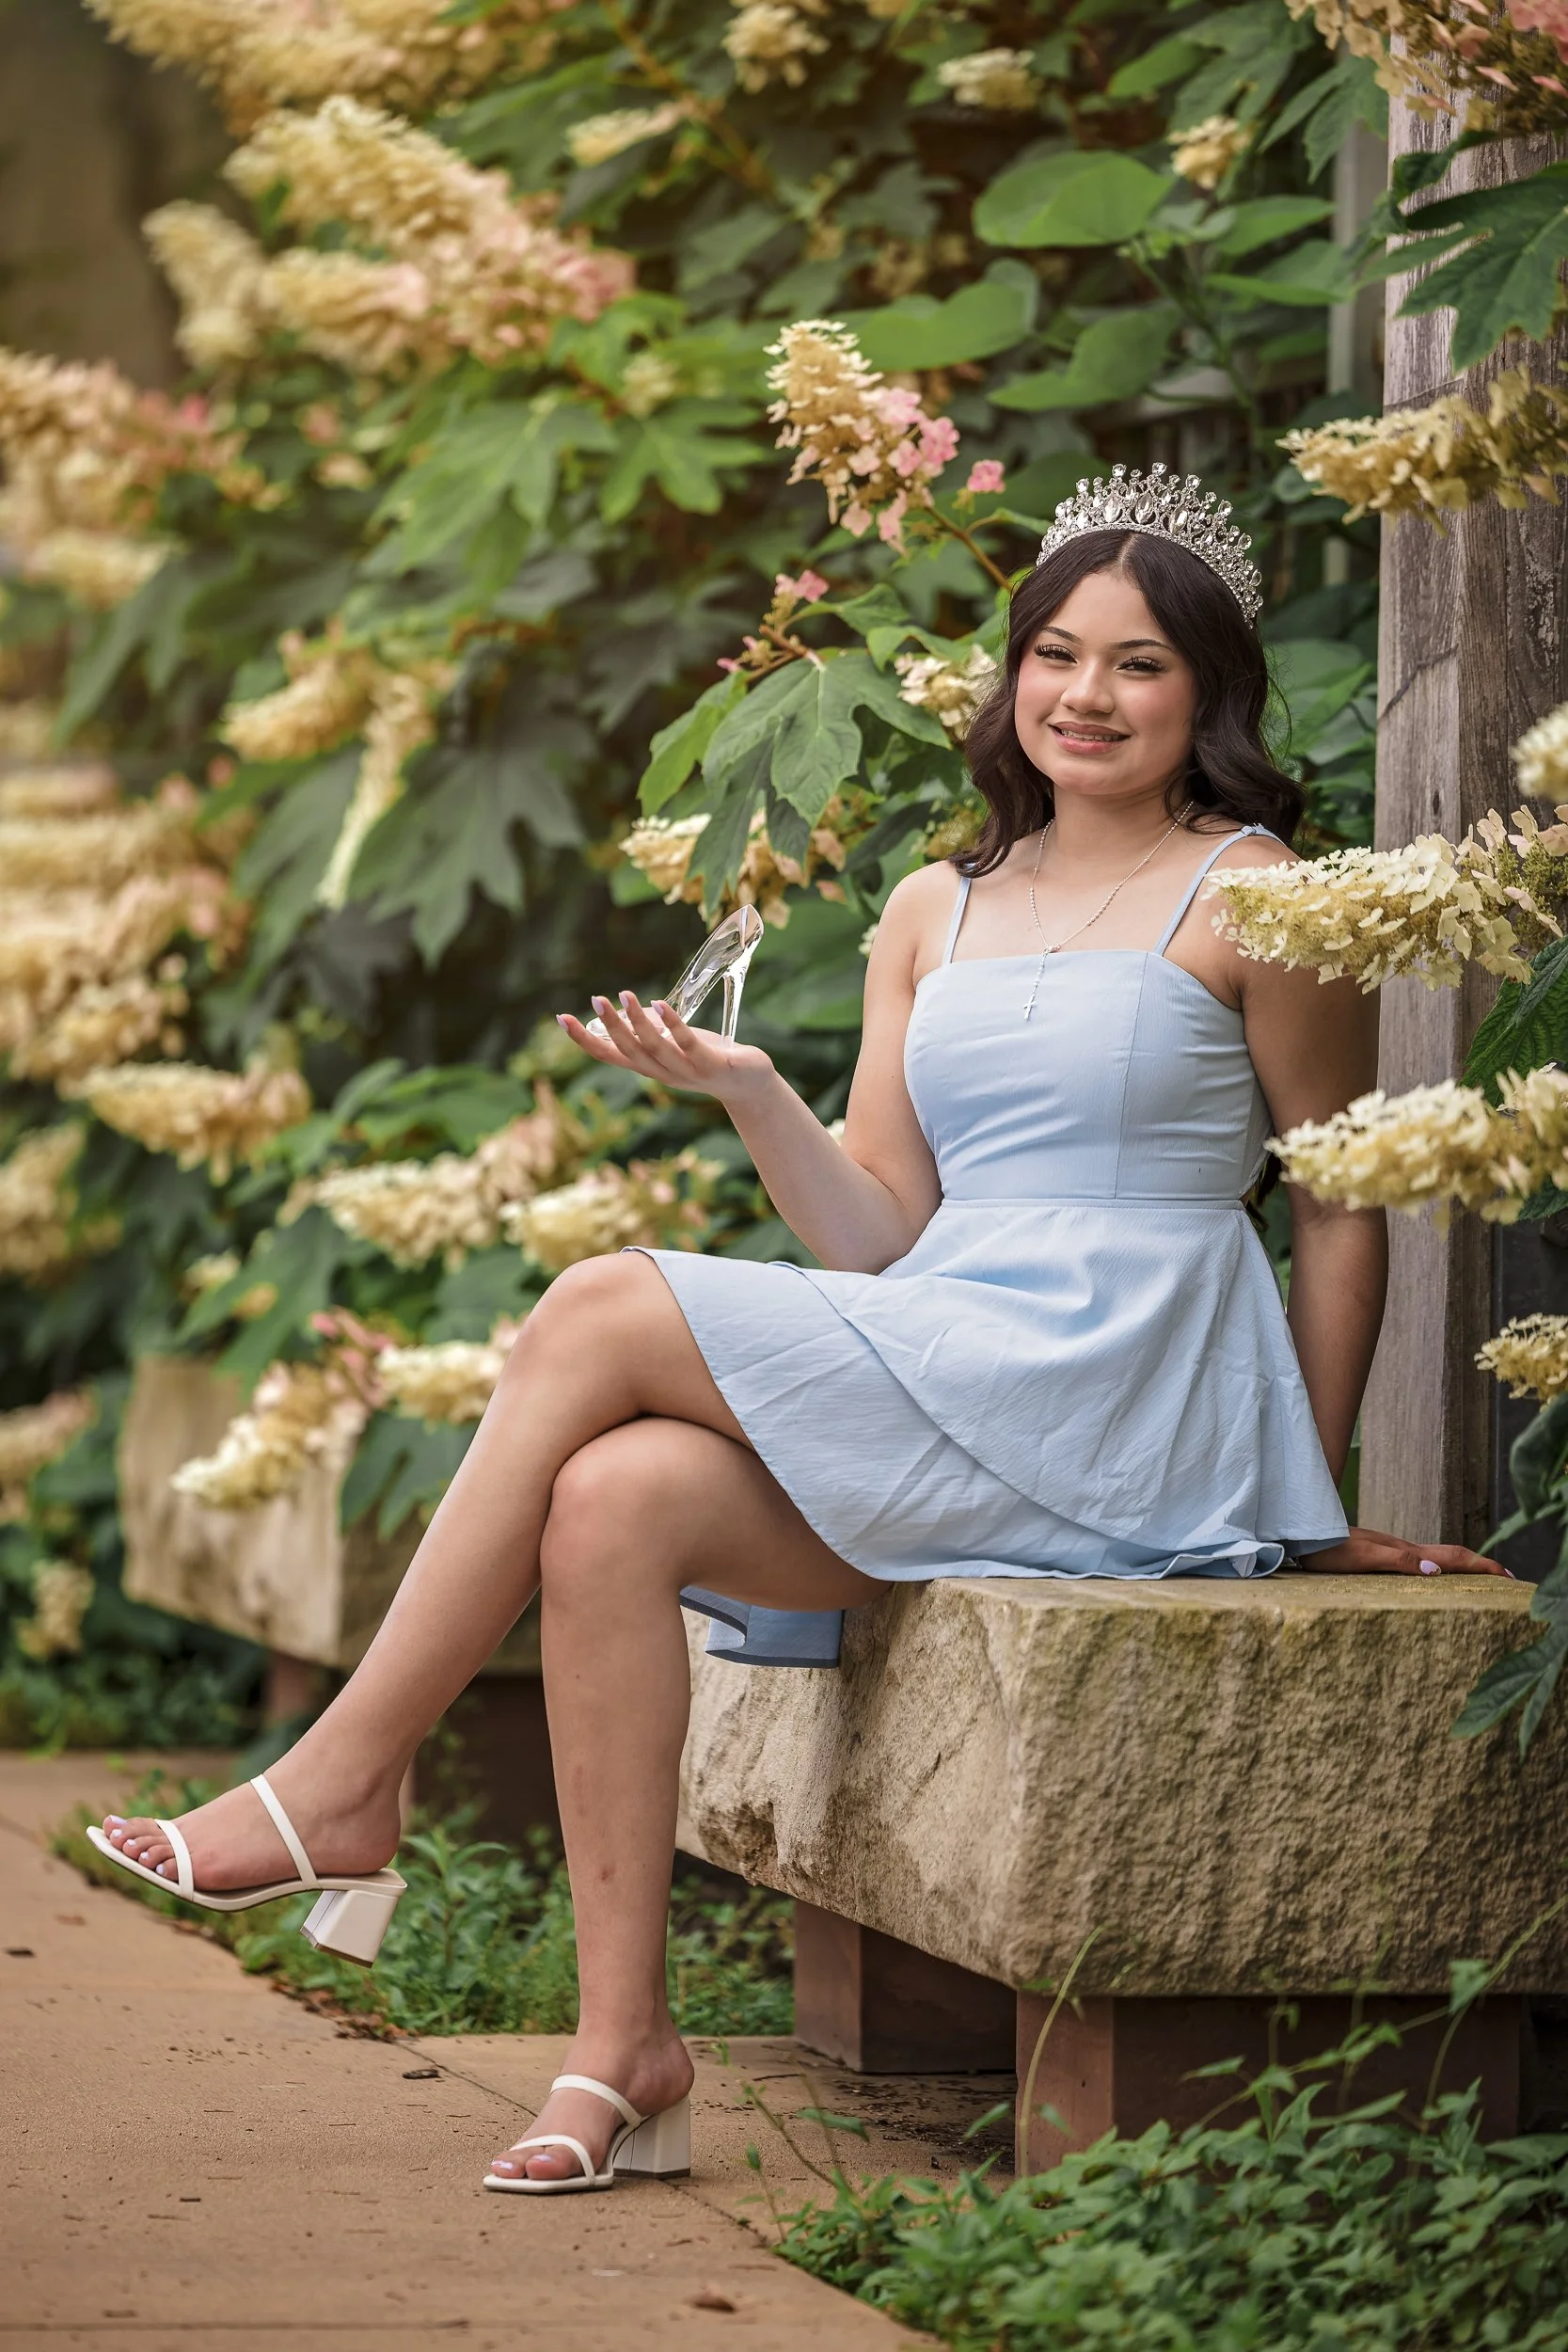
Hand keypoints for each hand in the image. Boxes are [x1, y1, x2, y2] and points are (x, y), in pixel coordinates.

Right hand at [556, 991, 776, 1109]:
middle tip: (596, 999)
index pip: (609, 1055)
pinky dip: (673, 1026)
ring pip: (655, 1049)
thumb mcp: (676, 1043)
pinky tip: (661, 1005)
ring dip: (637, 1022)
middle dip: (610, 1026)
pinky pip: (688, 1046)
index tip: (562, 1018)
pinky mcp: (712, 1065)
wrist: (750, 1084)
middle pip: (628, 1052)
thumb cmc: (710, 1058)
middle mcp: (663, 1073)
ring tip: (624, 995)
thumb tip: (627, 1009)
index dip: (584, 1039)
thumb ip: (652, 1030)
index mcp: (650, 1067)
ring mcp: (687, 1072)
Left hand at [1299, 1526, 1512, 1577]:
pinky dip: (1440, 1568)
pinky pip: (1421, 1561)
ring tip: (1481, 1578)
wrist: (1300, 1534)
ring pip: (1437, 1557)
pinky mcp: (1379, 1555)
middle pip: (1450, 1554)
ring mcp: (1392, 1550)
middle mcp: (1403, 1549)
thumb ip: (1399, 1561)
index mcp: (1406, 1551)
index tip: (1510, 1576)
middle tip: (1507, 1578)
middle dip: (1480, 1566)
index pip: (1453, 1557)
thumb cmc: (1328, 1549)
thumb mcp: (1363, 1558)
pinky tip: (1435, 1576)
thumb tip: (1438, 1571)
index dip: (1482, 1566)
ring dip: (1462, 1567)